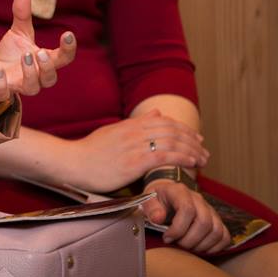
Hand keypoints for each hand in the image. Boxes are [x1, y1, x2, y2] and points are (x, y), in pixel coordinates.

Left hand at [0, 0, 76, 112]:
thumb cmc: (10, 54)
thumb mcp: (18, 33)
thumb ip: (22, 15)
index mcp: (43, 61)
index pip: (63, 59)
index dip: (68, 49)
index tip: (68, 34)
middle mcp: (36, 76)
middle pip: (50, 78)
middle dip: (47, 67)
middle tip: (40, 53)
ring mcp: (19, 86)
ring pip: (32, 87)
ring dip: (30, 74)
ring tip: (25, 58)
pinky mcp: (1, 91)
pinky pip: (5, 94)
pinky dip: (3, 85)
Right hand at [63, 111, 209, 192]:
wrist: (73, 163)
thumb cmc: (90, 152)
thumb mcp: (113, 132)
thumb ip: (136, 124)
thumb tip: (157, 113)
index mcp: (129, 125)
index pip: (164, 122)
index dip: (183, 129)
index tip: (196, 138)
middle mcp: (134, 132)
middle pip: (171, 131)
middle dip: (191, 140)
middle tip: (204, 150)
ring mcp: (134, 146)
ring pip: (171, 143)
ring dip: (191, 150)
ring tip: (203, 159)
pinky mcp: (134, 162)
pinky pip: (164, 157)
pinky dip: (181, 158)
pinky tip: (191, 163)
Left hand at [143, 179, 230, 253]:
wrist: (167, 193)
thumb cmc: (157, 198)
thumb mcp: (148, 199)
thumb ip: (151, 207)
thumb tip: (158, 218)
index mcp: (180, 191)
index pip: (187, 209)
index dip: (178, 228)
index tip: (167, 238)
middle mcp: (198, 199)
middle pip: (204, 222)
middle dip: (190, 240)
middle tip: (178, 244)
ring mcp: (210, 209)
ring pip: (216, 230)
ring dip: (202, 245)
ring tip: (187, 247)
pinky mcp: (216, 220)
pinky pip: (224, 235)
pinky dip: (215, 247)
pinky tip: (200, 248)